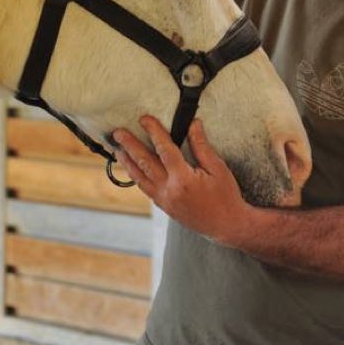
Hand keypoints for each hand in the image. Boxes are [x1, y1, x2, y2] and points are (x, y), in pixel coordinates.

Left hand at [112, 117, 250, 243]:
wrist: (226, 226)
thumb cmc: (226, 196)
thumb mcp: (218, 168)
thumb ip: (202, 146)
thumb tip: (193, 124)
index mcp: (183, 179)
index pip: (164, 150)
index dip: (153, 132)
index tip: (144, 118)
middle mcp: (169, 190)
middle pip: (145, 163)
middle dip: (130, 146)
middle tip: (117, 133)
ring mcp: (164, 200)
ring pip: (140, 178)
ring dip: (127, 163)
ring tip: (117, 150)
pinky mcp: (164, 207)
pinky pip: (146, 189)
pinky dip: (137, 177)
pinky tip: (132, 170)